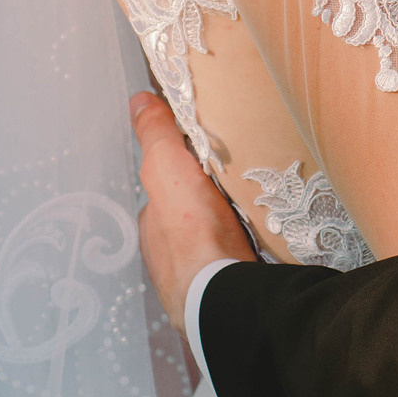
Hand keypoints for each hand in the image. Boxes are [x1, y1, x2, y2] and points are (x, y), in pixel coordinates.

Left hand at [130, 92, 255, 334]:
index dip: (183, 173)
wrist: (222, 295)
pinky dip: (241, 257)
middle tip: (239, 190)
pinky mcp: (220, 297)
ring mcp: (191, 280)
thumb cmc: (191, 232)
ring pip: (209, 246)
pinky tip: (259, 249)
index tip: (209, 160)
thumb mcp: (168, 167)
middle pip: (188, 220)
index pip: (165, 191)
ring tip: (257, 219)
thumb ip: (157, 134)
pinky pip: (230, 267)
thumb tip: (138, 100)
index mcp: (153, 226)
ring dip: (226, 234)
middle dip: (207, 207)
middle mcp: (166, 256)